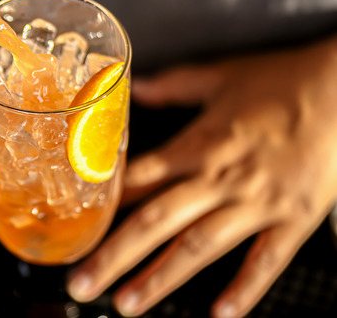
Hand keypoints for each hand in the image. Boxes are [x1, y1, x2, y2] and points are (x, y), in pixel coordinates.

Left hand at [66, 36, 336, 316]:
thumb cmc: (282, 80)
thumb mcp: (218, 76)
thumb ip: (172, 85)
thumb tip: (134, 87)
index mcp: (197, 144)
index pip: (139, 181)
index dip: (105, 207)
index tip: (77, 229)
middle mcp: (218, 178)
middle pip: (155, 222)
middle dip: (115, 256)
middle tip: (82, 283)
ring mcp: (255, 203)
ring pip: (198, 248)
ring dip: (160, 279)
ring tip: (127, 305)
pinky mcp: (292, 219)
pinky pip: (265, 261)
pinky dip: (244, 290)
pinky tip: (220, 315)